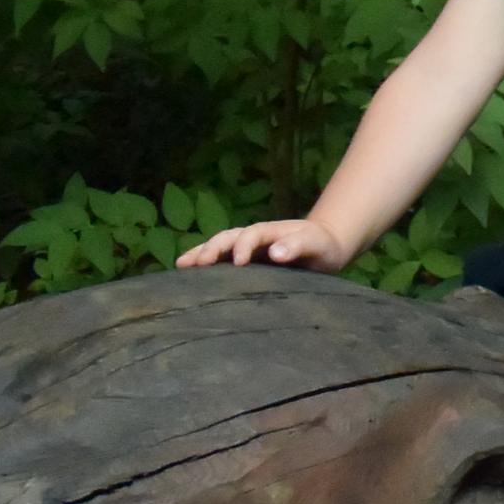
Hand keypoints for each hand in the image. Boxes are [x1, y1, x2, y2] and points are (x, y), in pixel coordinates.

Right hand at [177, 216, 352, 271]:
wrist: (323, 247)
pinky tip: (185, 272)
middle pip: (227, 238)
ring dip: (199, 253)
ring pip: (218, 246)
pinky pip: (219, 260)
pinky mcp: (243, 261)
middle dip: (212, 248)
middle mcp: (252, 237)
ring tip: (180, 265)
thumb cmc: (321, 245)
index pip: (252, 235)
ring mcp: (245, 248)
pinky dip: (202, 263)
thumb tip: (276, 253)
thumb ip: (299, 246)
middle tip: (198, 264)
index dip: (243, 246)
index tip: (238, 263)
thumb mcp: (316, 243)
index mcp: (269, 231)